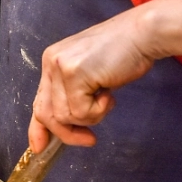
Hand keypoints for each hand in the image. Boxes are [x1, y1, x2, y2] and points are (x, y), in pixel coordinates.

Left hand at [28, 8, 156, 151]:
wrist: (143, 34)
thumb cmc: (123, 54)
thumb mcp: (89, 74)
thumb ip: (72, 94)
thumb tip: (63, 125)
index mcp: (52, 61)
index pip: (39, 101)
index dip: (38, 128)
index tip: (40, 148)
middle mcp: (51, 62)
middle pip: (47, 113)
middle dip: (67, 133)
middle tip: (89, 139)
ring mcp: (60, 67)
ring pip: (65, 116)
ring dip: (91, 116)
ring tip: (106, 99)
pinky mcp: (74, 73)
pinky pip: (81, 111)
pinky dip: (99, 110)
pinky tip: (109, 93)